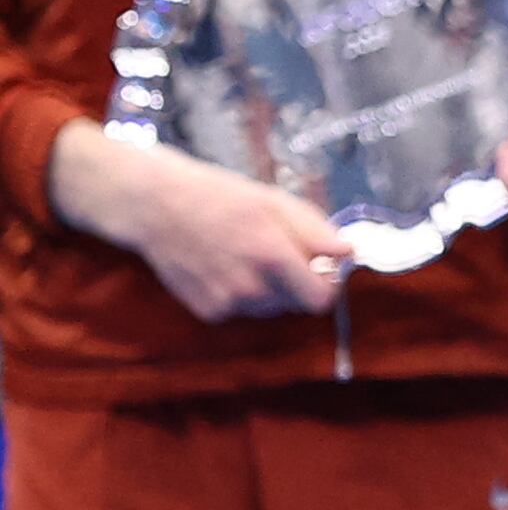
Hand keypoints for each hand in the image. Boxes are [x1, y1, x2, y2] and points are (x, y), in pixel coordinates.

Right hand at [50, 125, 348, 321]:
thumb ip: (317, 231)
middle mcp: (250, 287)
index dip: (326, 284)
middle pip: (297, 304)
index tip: (320, 268)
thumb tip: (348, 253)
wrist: (157, 208)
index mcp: (273, 256)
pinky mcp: (208, 311)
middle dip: (298, 283)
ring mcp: (226, 303)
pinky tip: (226, 266)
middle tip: (280, 254)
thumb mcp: (277, 202)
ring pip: (271, 309)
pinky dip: (243, 294)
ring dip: (271, 289)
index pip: (321, 299)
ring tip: (248, 255)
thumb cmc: (222, 198)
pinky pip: (243, 310)